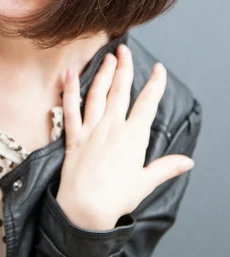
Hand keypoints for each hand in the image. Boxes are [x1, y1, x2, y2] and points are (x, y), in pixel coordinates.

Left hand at [55, 43, 194, 230]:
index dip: (154, 84)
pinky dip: (69, 90)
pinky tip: (69, 73)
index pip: (147, 103)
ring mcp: (91, 129)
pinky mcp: (73, 135)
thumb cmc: (117, 197)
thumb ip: (166, 167)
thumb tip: (187, 161)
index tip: (158, 69)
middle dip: (124, 67)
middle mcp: (112, 127)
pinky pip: (70, 108)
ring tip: (107, 57)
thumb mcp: (146, 182)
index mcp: (133, 137)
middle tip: (125, 49)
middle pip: (120, 90)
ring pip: (97, 94)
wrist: (86, 207)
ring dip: (102, 73)